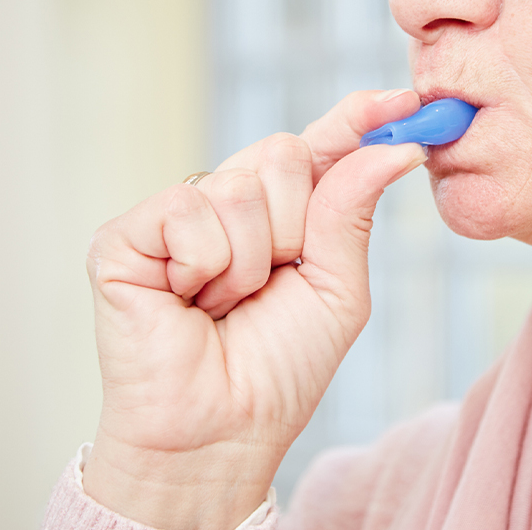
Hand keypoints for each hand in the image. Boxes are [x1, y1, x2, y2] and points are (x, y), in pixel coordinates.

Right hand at [81, 90, 424, 529]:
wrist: (221, 432)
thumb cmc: (278, 371)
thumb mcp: (337, 289)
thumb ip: (351, 210)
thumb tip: (394, 145)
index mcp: (280, 215)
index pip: (318, 148)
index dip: (357, 119)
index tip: (405, 99)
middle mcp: (226, 204)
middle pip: (281, 152)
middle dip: (293, 229)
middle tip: (268, 284)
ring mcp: (174, 216)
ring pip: (239, 186)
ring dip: (248, 264)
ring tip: (221, 305)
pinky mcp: (126, 235)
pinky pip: (188, 211)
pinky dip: (204, 267)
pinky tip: (187, 300)